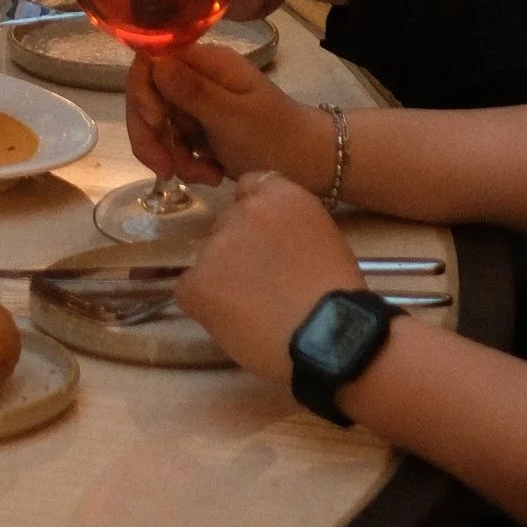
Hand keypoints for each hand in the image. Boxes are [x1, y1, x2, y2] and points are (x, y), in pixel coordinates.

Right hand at [125, 39, 337, 191]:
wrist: (314, 165)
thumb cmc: (277, 138)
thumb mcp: (232, 117)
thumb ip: (191, 90)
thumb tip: (153, 60)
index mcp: (208, 62)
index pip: (151, 60)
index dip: (142, 91)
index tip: (157, 123)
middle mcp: (198, 77)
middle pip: (148, 97)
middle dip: (151, 136)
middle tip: (165, 169)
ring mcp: (199, 103)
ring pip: (159, 125)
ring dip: (173, 156)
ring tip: (206, 177)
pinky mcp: (201, 129)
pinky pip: (175, 143)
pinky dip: (186, 164)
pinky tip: (212, 175)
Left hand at [172, 172, 367, 383]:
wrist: (330, 339)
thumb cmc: (337, 298)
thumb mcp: (324, 241)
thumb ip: (290, 228)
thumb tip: (269, 242)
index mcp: (282, 197)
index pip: (251, 187)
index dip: (255, 217)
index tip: (265, 242)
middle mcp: (244, 211)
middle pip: (226, 223)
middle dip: (238, 249)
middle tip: (262, 284)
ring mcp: (216, 245)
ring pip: (207, 258)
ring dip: (222, 278)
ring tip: (253, 311)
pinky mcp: (196, 281)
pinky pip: (188, 289)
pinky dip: (205, 306)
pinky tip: (233, 321)